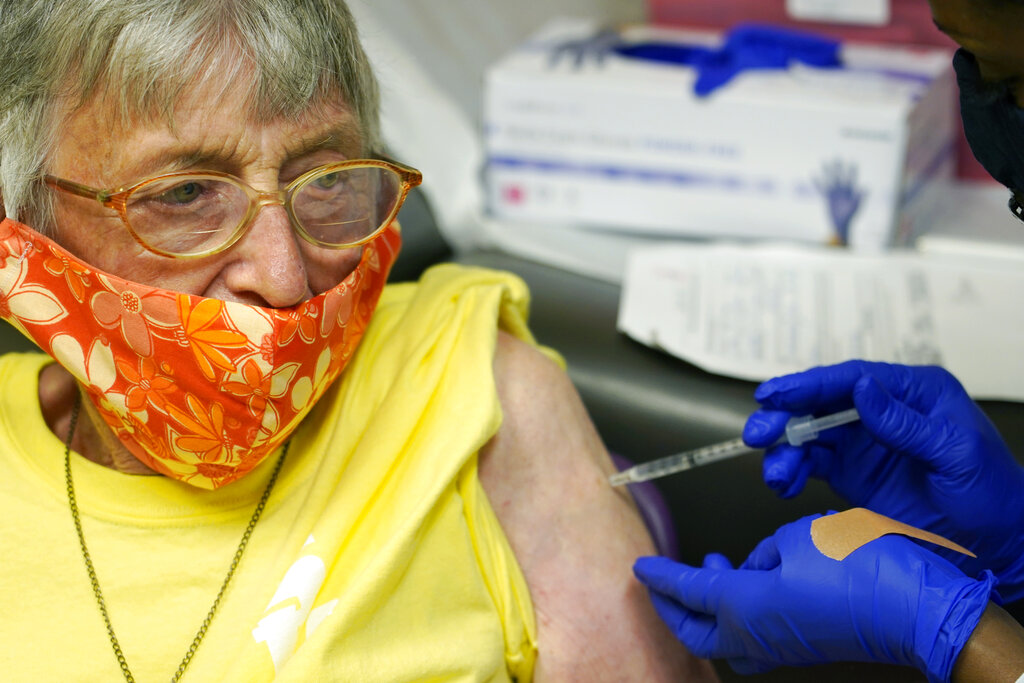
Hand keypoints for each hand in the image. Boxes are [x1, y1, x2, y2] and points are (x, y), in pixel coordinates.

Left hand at [633, 514, 996, 680]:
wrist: (917, 607)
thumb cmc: (860, 566)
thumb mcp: (799, 537)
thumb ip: (767, 550)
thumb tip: (761, 564)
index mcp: (744, 606)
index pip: (687, 591)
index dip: (661, 576)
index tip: (640, 566)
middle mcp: (757, 635)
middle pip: (697, 632)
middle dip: (673, 608)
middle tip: (660, 582)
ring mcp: (783, 647)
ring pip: (727, 636)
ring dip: (710, 607)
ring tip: (715, 566)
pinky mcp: (806, 646)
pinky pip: (758, 634)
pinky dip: (743, 610)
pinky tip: (758, 578)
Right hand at [744, 360, 1023, 600]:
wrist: (997, 546)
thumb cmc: (992, 495)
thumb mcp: (955, 454)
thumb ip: (906, 424)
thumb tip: (862, 388)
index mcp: (914, 394)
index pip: (853, 379)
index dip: (809, 384)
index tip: (776, 393)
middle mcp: (883, 413)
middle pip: (821, 404)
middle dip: (785, 416)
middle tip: (759, 432)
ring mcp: (864, 444)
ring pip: (809, 435)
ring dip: (784, 450)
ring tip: (776, 473)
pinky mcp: (851, 474)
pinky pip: (811, 465)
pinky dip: (792, 473)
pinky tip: (785, 484)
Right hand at [814, 159, 864, 243]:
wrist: (841, 224)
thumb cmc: (850, 216)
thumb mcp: (857, 206)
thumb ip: (860, 197)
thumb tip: (865, 187)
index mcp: (850, 191)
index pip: (851, 178)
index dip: (852, 171)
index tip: (853, 162)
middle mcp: (842, 190)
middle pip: (839, 176)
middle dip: (838, 167)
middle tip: (836, 158)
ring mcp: (834, 193)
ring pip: (830, 180)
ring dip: (827, 172)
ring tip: (824, 162)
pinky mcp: (827, 198)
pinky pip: (821, 188)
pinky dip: (817, 182)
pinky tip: (813, 175)